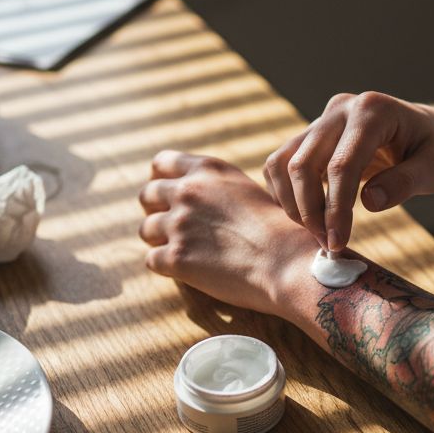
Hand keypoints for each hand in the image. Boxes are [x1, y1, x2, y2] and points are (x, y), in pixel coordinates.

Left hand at [139, 151, 316, 316]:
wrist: (287, 262)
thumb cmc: (279, 230)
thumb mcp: (247, 190)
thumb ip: (216, 188)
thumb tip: (198, 197)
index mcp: (207, 170)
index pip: (162, 162)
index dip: (160, 178)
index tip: (166, 194)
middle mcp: (188, 191)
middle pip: (147, 194)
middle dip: (154, 210)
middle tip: (169, 226)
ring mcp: (179, 224)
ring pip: (146, 229)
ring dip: (159, 240)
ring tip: (183, 250)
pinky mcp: (176, 257)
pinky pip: (152, 260)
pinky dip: (166, 266)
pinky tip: (185, 270)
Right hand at [263, 91, 433, 251]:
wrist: (431, 133)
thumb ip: (406, 182)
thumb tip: (368, 203)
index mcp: (373, 110)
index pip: (342, 164)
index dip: (336, 208)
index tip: (337, 242)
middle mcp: (340, 109)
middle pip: (303, 163)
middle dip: (310, 211)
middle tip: (329, 246)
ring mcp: (322, 119)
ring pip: (282, 163)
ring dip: (292, 205)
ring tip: (319, 234)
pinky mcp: (311, 135)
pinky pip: (279, 164)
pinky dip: (285, 195)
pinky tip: (309, 218)